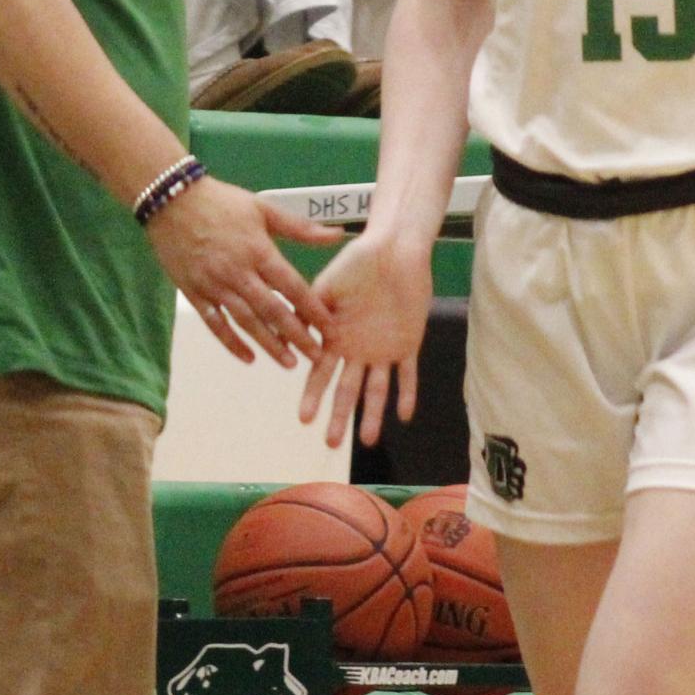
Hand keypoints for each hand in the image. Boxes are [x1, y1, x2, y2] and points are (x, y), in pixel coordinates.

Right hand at [145, 175, 341, 365]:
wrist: (171, 200)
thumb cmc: (221, 202)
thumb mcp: (263, 208)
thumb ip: (300, 227)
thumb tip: (336, 235)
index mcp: (258, 251)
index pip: (292, 286)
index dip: (313, 309)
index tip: (330, 328)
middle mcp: (238, 272)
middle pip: (272, 310)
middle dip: (296, 335)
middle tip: (316, 356)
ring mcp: (214, 285)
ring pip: (246, 321)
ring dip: (269, 344)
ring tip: (289, 362)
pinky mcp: (194, 292)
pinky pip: (215, 323)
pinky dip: (231, 342)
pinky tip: (248, 357)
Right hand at [297, 231, 435, 450]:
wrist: (394, 250)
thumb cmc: (357, 263)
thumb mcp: (326, 286)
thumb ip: (310, 312)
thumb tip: (285, 336)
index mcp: (335, 337)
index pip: (320, 373)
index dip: (313, 396)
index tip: (304, 418)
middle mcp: (357, 350)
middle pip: (346, 390)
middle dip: (338, 416)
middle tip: (331, 444)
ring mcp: (383, 349)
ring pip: (377, 390)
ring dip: (372, 415)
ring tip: (368, 439)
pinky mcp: (408, 343)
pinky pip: (408, 374)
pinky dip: (407, 393)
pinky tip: (404, 414)